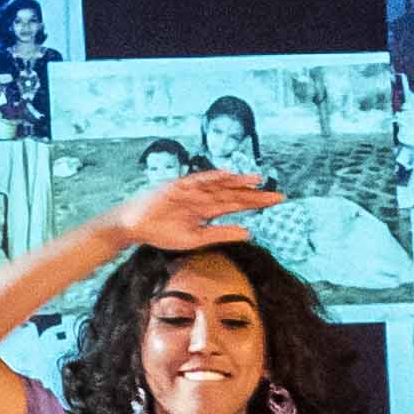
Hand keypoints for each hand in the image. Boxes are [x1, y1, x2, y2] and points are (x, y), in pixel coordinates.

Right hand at [110, 171, 277, 252]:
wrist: (134, 226)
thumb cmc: (162, 232)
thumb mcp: (196, 239)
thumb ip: (221, 234)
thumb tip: (249, 232)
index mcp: (207, 210)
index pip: (237, 204)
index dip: (257, 202)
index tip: (277, 200)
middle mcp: (202, 197)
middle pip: (233, 194)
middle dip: (255, 195)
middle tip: (280, 195)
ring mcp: (191, 190)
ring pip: (219, 185)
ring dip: (238, 182)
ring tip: (258, 181)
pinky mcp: (177, 186)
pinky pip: (197, 181)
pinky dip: (212, 177)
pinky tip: (228, 175)